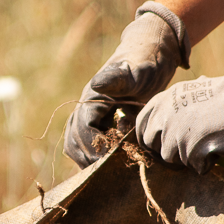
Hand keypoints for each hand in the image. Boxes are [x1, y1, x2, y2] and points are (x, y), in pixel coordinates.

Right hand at [63, 3, 186, 166]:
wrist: (150, 56)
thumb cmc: (146, 63)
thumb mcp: (137, 71)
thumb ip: (118, 78)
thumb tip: (97, 85)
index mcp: (92, 97)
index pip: (82, 128)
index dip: (94, 146)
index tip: (112, 157)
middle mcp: (86, 107)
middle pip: (73, 140)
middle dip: (90, 157)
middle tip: (112, 167)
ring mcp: (90, 115)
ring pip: (76, 144)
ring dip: (89, 159)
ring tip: (111, 167)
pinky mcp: (99, 121)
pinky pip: (88, 143)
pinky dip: (96, 155)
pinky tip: (115, 159)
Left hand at [134, 53, 223, 171]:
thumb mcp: (195, 91)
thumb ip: (176, 107)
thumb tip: (165, 125)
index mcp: (165, 99)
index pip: (141, 125)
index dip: (149, 137)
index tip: (158, 144)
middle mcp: (166, 116)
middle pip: (154, 146)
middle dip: (169, 150)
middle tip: (190, 146)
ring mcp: (178, 134)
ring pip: (174, 159)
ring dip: (191, 156)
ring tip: (211, 140)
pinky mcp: (193, 150)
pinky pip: (196, 167)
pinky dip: (208, 162)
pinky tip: (221, 146)